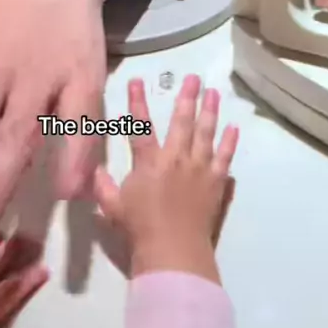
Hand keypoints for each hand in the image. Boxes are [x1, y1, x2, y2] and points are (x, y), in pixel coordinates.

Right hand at [94, 76, 238, 283]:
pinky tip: (233, 128)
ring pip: (206, 133)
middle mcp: (176, 158)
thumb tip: (93, 170)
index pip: (140, 126)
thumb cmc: (139, 228)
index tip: (137, 80)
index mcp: (148, 162)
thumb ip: (103, 186)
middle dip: (186, 97)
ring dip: (210, 111)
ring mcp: (199, 169)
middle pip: (182, 121)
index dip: (137, 102)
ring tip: (214, 93)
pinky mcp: (216, 183)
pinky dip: (229, 142)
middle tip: (193, 77)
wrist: (173, 249)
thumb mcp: (112, 207)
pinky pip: (225, 157)